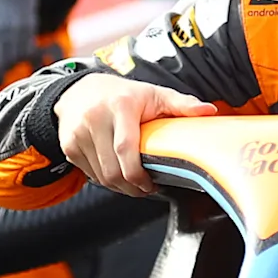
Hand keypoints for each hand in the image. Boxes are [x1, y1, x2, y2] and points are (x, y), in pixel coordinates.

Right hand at [52, 72, 214, 194]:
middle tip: (146, 188)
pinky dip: (104, 179)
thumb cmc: (122, 95)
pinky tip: (115, 171)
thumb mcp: (153, 94)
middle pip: (113, 170)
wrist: (79, 90)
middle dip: (132, 187)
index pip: (126, 150)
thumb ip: (181, 104)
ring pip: (101, 177)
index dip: (139, 175)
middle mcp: (95, 118)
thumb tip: (209, 111)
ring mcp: (77, 133)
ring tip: (133, 182)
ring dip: (119, 187)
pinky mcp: (68, 145)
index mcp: (120, 106)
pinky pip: (90, 174)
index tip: (152, 184)